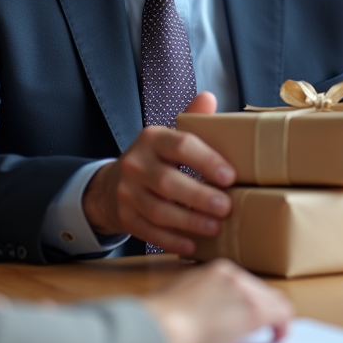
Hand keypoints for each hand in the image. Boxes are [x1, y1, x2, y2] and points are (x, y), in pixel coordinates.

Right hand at [83, 91, 235, 253]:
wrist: (112, 184)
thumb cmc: (155, 158)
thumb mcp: (169, 136)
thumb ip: (192, 120)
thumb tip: (209, 98)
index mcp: (152, 138)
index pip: (181, 145)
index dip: (207, 161)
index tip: (231, 176)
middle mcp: (135, 163)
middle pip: (168, 182)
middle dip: (199, 196)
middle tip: (226, 208)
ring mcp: (126, 192)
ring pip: (158, 210)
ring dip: (189, 221)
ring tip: (215, 227)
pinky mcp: (124, 216)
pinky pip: (149, 231)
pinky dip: (171, 240)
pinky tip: (192, 244)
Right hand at [143, 259, 293, 342]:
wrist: (165, 322)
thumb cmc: (166, 313)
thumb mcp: (187, 288)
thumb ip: (207, 290)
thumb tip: (218, 304)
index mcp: (220, 269)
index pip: (247, 282)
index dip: (252, 299)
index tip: (249, 311)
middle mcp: (237, 276)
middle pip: (264, 290)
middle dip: (266, 307)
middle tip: (266, 325)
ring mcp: (246, 292)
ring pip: (276, 301)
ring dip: (275, 317)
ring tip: (273, 333)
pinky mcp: (254, 311)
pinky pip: (282, 315)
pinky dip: (284, 327)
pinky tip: (279, 337)